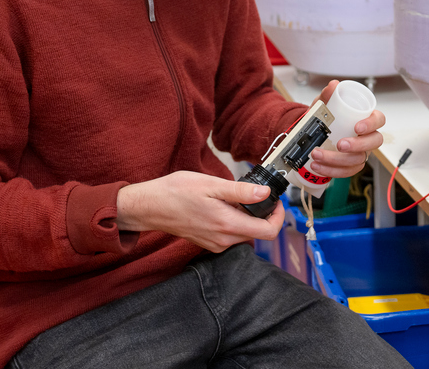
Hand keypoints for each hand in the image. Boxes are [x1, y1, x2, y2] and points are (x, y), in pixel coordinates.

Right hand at [115, 171, 283, 252]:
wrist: (150, 207)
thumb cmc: (175, 192)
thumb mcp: (210, 184)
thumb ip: (240, 192)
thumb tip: (265, 194)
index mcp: (227, 225)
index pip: (268, 232)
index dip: (278, 216)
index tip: (275, 201)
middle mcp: (223, 240)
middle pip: (258, 233)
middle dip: (264, 215)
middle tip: (257, 195)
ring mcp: (215, 244)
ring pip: (245, 234)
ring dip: (248, 218)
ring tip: (235, 199)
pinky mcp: (209, 243)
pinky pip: (231, 236)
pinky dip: (235, 222)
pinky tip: (223, 207)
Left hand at [306, 80, 385, 178]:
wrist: (314, 135)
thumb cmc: (326, 119)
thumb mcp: (324, 105)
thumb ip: (328, 95)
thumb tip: (333, 85)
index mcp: (366, 119)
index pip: (379, 120)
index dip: (371, 124)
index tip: (357, 127)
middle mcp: (367, 137)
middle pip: (374, 143)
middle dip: (358, 145)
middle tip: (340, 144)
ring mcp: (361, 153)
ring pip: (358, 160)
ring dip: (337, 160)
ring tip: (317, 154)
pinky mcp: (351, 166)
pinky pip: (347, 172)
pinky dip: (331, 171)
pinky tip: (318, 166)